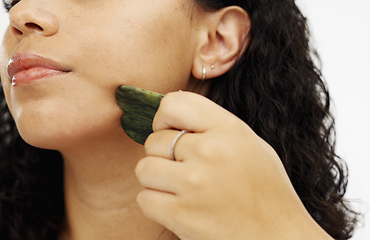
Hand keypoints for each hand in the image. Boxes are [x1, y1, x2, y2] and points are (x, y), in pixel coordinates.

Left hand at [135, 91, 331, 239]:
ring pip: (144, 168)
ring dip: (156, 179)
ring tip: (180, 188)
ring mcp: (193, 183)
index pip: (172, 103)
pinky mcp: (181, 214)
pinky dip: (155, 203)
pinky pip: (144, 198)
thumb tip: (169, 117)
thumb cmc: (264, 190)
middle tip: (184, 169)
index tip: (170, 131)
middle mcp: (209, 151)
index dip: (164, 118)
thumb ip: (211, 126)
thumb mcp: (248, 143)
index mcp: (228, 129)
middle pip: (154, 140)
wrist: (278, 237)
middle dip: (163, 155)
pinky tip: (178, 206)